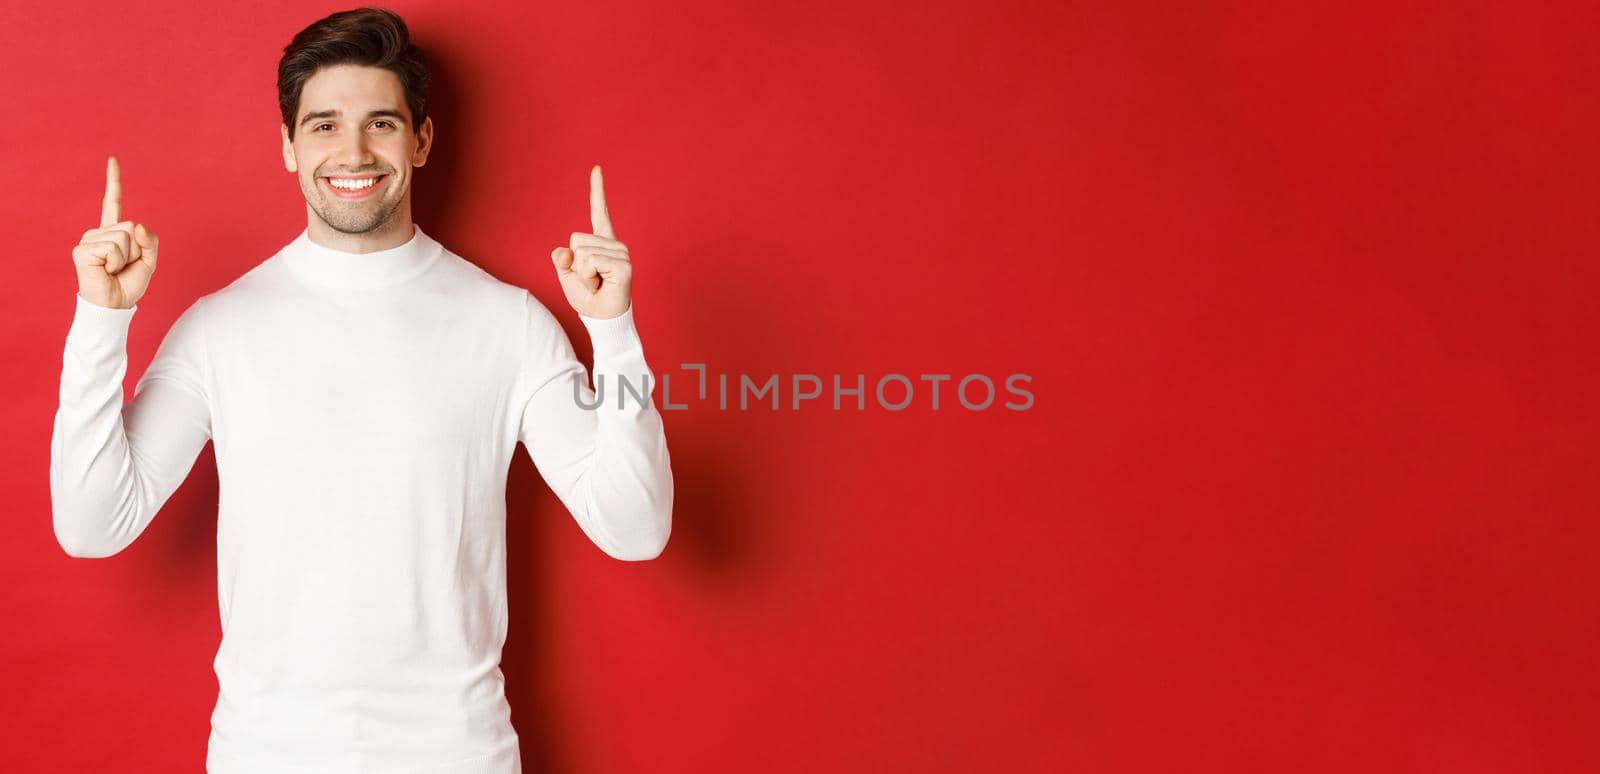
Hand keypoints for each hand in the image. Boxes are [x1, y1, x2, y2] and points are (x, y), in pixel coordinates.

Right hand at [72, 156, 157, 309]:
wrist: (115, 305)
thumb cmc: (128, 284)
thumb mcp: (149, 261)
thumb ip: (149, 240)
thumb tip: (135, 224)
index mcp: (112, 232)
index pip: (113, 202)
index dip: (113, 182)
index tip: (112, 159)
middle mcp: (98, 232)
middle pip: (130, 227)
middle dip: (136, 250)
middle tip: (123, 266)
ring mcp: (88, 240)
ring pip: (124, 237)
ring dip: (127, 258)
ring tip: (114, 270)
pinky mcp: (82, 250)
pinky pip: (114, 248)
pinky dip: (116, 262)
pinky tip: (105, 271)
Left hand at [551, 165, 631, 318]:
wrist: (602, 319)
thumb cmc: (588, 298)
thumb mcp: (568, 275)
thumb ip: (563, 259)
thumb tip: (564, 251)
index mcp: (601, 243)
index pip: (599, 212)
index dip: (597, 190)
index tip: (597, 168)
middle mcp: (614, 244)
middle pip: (576, 239)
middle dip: (575, 264)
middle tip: (591, 280)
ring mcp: (621, 253)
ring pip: (582, 252)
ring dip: (583, 274)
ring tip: (597, 283)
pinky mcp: (623, 264)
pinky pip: (591, 261)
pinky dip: (589, 276)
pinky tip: (602, 284)